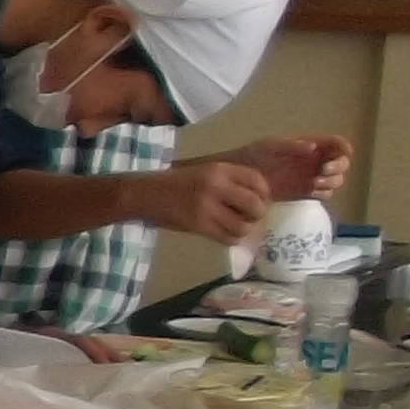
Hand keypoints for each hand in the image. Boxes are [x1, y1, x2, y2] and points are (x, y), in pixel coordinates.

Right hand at [147, 156, 279, 241]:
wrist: (145, 194)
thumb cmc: (177, 184)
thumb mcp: (205, 173)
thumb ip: (229, 182)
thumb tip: (257, 200)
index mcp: (219, 169)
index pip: (257, 180)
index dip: (264, 194)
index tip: (260, 200)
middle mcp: (216, 185)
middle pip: (255, 205)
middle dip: (257, 215)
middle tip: (248, 217)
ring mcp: (206, 206)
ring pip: (242, 225)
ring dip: (242, 230)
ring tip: (233, 227)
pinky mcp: (198, 224)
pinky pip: (227, 237)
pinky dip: (230, 239)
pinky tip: (223, 235)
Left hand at [236, 133, 356, 203]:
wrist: (237, 178)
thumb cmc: (253, 156)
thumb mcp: (270, 146)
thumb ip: (291, 146)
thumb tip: (313, 147)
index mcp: (312, 145)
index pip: (338, 145)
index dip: (343, 151)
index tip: (333, 159)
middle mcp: (316, 160)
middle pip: (342, 164)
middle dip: (337, 168)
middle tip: (322, 173)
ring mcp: (312, 177)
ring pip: (335, 180)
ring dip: (331, 182)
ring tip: (314, 184)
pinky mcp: (305, 193)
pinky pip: (324, 194)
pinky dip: (322, 193)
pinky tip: (310, 192)